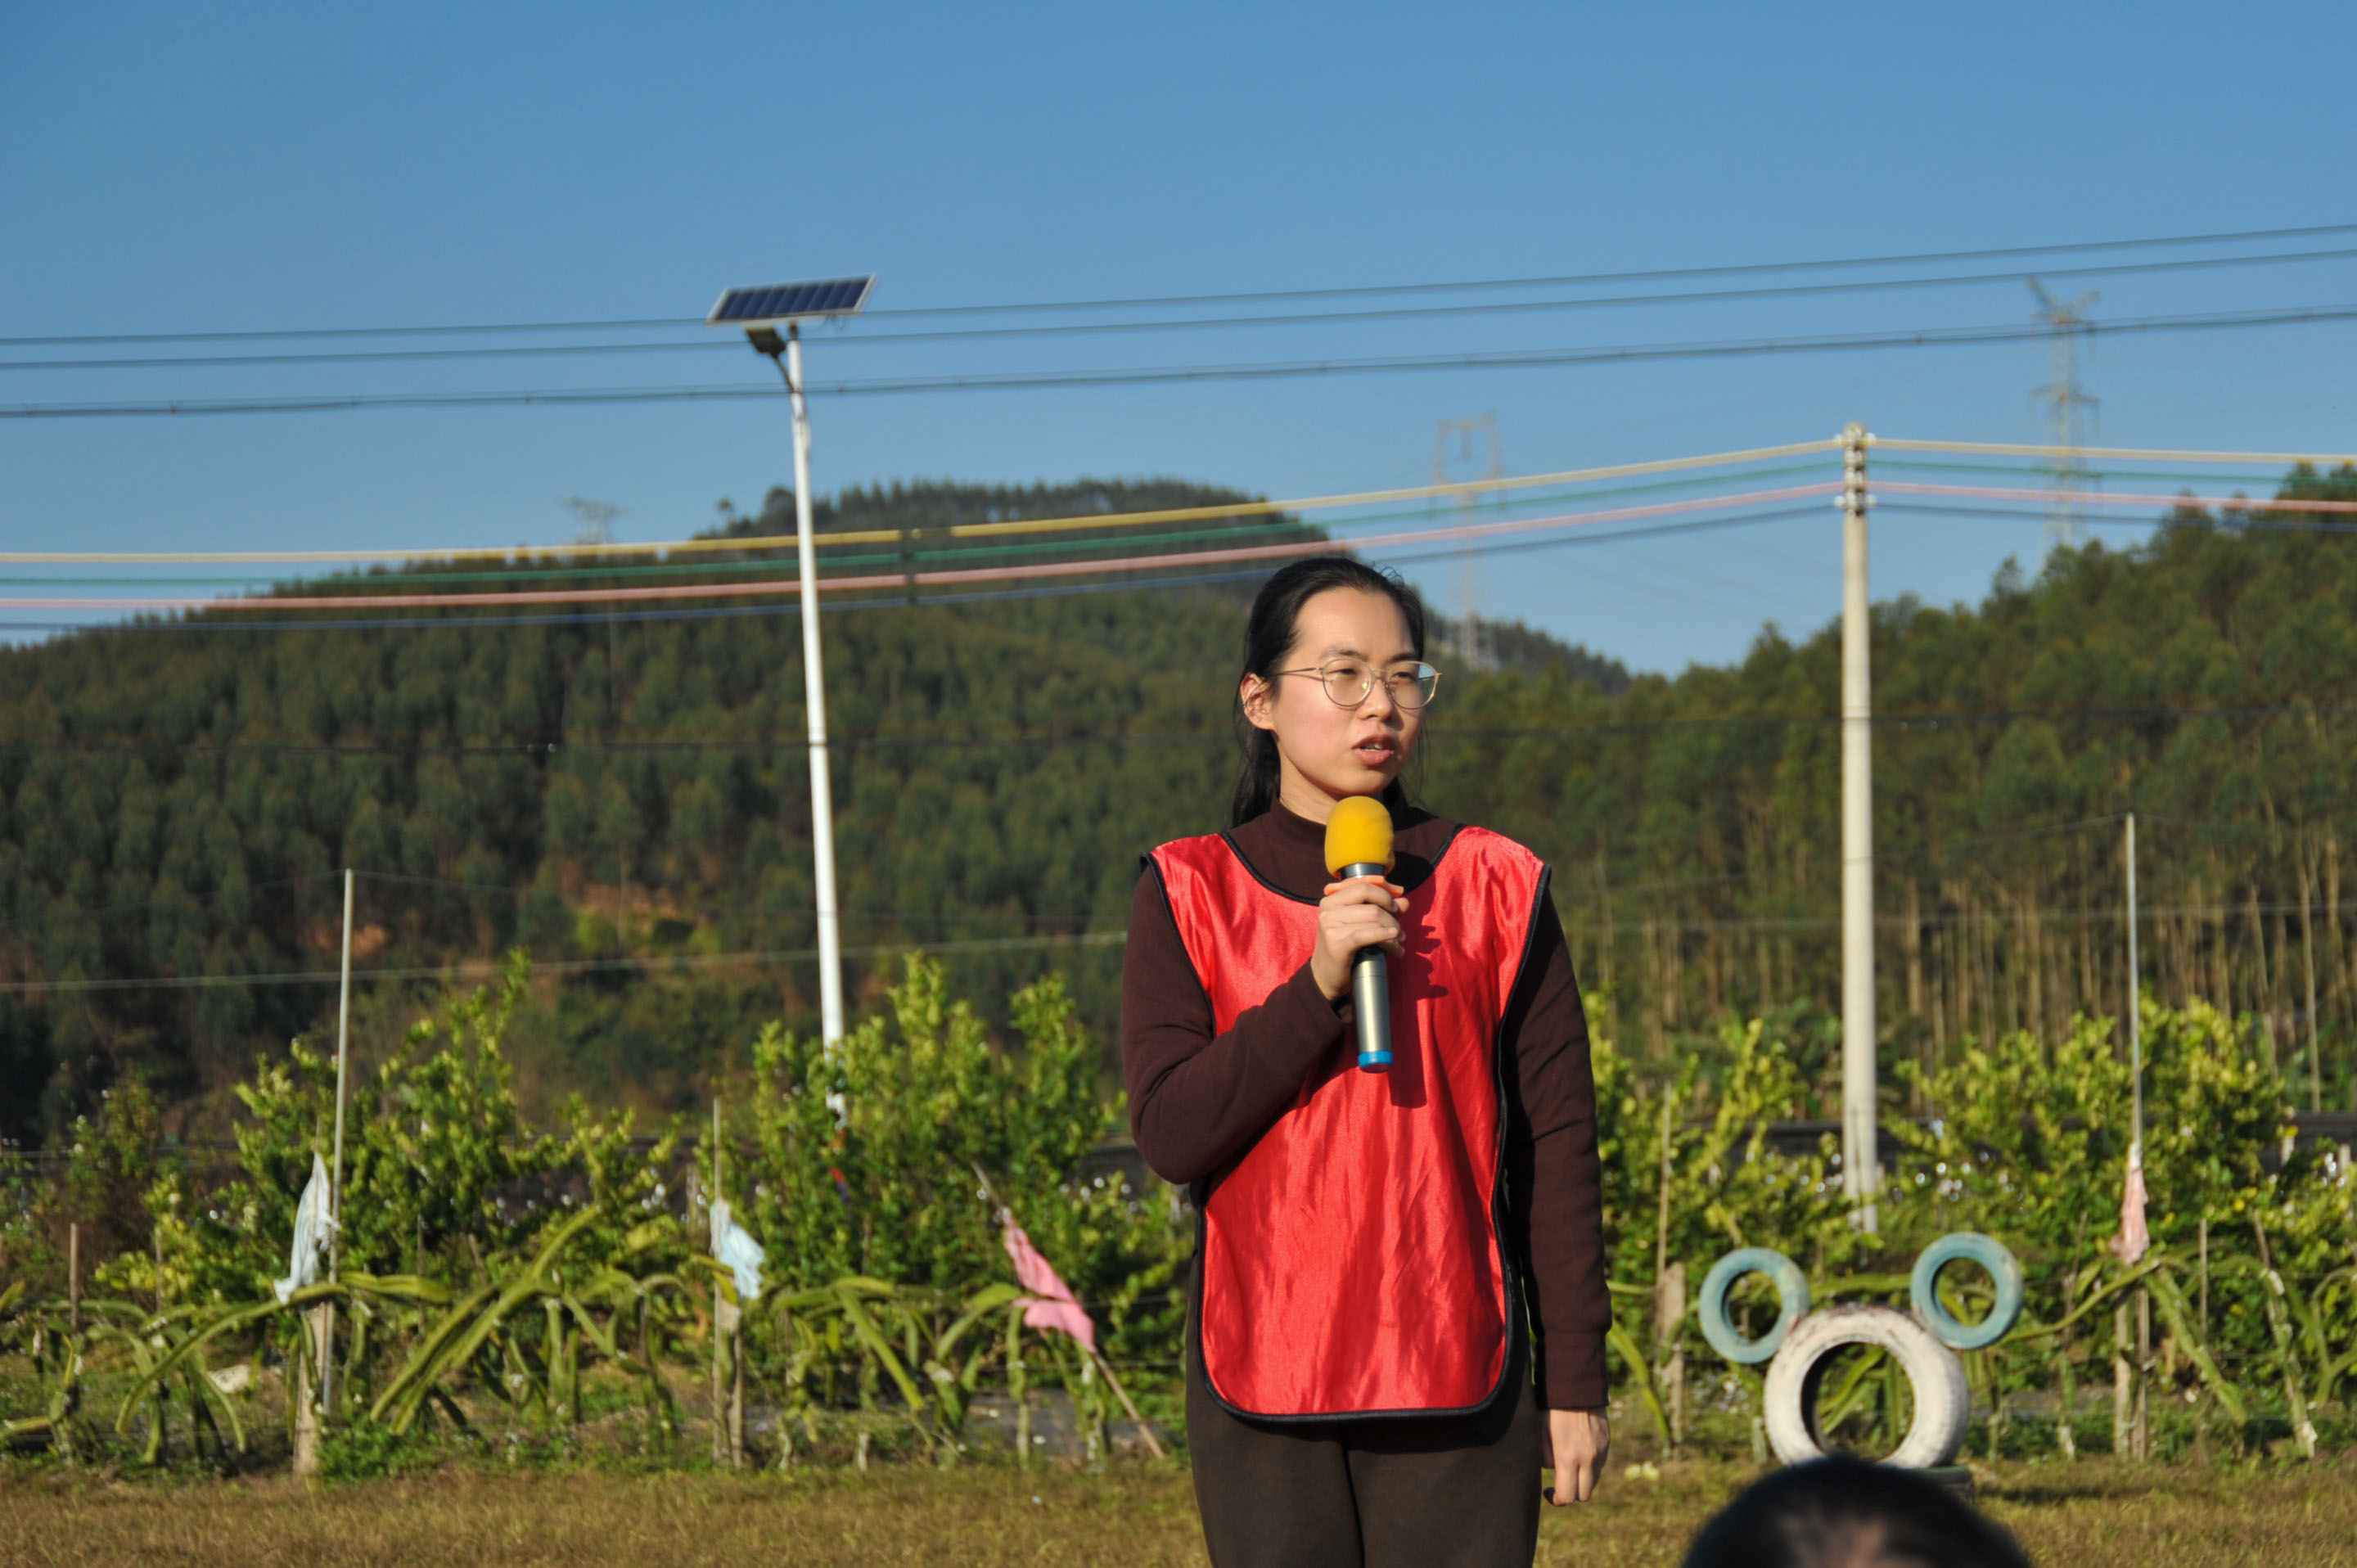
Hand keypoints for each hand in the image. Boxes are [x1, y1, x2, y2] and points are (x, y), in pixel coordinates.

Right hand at [1310, 876, 1407, 1001]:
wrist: (1324, 976)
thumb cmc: (1344, 947)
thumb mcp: (1359, 925)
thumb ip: (1380, 909)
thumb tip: (1404, 901)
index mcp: (1331, 900)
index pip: (1363, 886)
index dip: (1385, 891)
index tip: (1398, 902)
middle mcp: (1328, 910)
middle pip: (1371, 903)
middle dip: (1392, 914)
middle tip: (1400, 927)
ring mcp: (1330, 926)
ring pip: (1374, 920)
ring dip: (1393, 932)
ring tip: (1399, 943)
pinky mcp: (1337, 944)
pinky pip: (1367, 935)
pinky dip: (1386, 937)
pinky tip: (1396, 946)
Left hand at [1543, 1408, 1608, 1504]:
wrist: (1576, 1383)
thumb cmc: (1551, 1406)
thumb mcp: (1539, 1432)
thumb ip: (1544, 1457)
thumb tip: (1551, 1470)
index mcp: (1568, 1458)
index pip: (1567, 1496)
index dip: (1556, 1500)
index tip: (1547, 1491)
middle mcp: (1589, 1459)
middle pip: (1584, 1495)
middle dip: (1571, 1494)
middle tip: (1559, 1483)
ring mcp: (1601, 1452)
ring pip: (1594, 1481)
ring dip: (1582, 1480)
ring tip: (1568, 1465)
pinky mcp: (1607, 1443)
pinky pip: (1600, 1465)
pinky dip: (1590, 1467)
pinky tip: (1578, 1452)